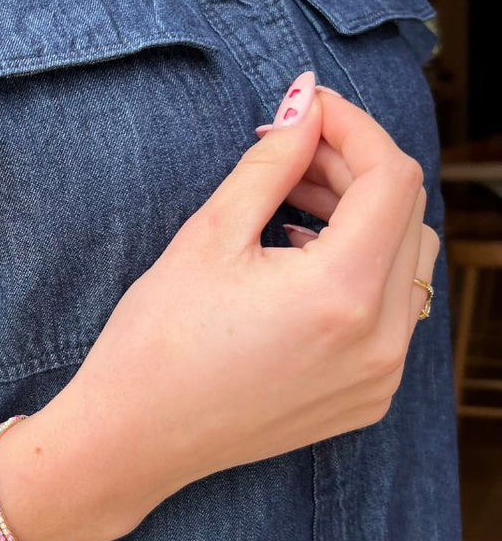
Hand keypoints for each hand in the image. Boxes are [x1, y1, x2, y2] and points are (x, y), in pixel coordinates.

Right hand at [51, 70, 440, 529]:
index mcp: (342, 293)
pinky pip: (391, 311)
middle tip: (288, 153)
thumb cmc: (157, 339)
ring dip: (361, 216)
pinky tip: (299, 260)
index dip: (352, 126)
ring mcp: (380, 376)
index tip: (306, 109)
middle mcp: (381, 340)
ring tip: (291, 202)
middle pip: (405, 214)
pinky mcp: (367, 397)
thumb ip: (273, 162)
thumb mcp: (210, 235)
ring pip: (406, 261)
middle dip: (353, 167)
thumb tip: (306, 102)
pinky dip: (359, 269)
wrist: (134, 439)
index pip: (390, 177)